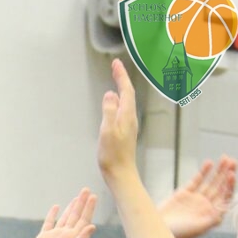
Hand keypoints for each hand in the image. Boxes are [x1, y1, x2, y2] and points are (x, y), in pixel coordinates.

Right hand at [98, 59, 139, 180]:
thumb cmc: (113, 155)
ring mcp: (127, 125)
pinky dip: (117, 100)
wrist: (120, 173)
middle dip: (121, 79)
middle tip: (115, 66)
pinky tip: (113, 102)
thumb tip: (110, 94)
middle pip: (127, 93)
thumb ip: (109, 111)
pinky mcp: (123, 131)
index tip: (116, 63)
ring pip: (125, 101)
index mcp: (126, 115)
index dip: (121, 76)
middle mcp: (129, 118)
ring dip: (120, 88)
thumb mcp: (107, 131)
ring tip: (115, 78)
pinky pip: (121, 110)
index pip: (125, 90)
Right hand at [159, 156, 236, 237]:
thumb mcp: (198, 228)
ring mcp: (195, 199)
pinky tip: (209, 163)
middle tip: (232, 161)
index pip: (225, 197)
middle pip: (220, 187)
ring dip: (218, 171)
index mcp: (212, 215)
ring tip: (225, 158)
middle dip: (227, 174)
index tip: (231, 174)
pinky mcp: (183, 194)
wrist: (157, 231)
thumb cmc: (178, 234)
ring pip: (210, 182)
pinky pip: (196, 181)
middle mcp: (206, 206)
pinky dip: (203, 172)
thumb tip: (225, 208)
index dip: (230, 185)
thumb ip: (212, 218)